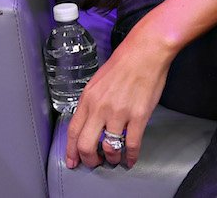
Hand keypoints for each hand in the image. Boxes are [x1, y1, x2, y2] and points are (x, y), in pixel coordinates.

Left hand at [64, 32, 174, 169]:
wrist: (144, 52)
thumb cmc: (123, 64)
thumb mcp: (97, 82)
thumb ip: (91, 103)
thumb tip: (88, 122)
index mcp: (88, 98)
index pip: (73, 131)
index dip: (71, 150)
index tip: (73, 161)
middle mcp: (100, 108)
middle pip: (86, 144)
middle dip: (89, 160)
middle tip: (94, 164)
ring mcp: (119, 113)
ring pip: (109, 148)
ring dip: (111, 158)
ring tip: (114, 158)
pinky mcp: (138, 117)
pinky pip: (132, 145)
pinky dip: (131, 157)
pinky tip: (131, 159)